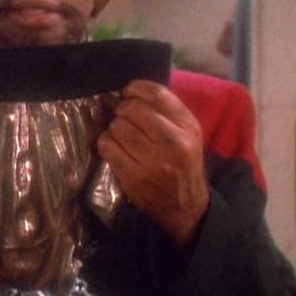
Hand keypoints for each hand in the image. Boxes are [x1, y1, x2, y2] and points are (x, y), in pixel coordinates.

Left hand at [97, 80, 208, 246]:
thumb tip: (135, 91)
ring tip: (121, 133)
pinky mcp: (134, 176)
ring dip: (114, 127)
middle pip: (134, 109)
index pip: (158, 95)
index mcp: (188, 127)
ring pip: (118, 127)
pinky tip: (113, 145)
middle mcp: (174, 142)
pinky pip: (108, 147)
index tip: (129, 91)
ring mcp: (153, 161)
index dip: (137, 88)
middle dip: (123, 109)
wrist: (186, 206)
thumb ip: (168, 112)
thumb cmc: (184, 164)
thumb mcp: (189, 134)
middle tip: (124, 116)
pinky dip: (105, 142)